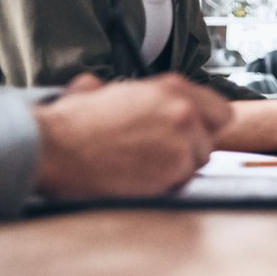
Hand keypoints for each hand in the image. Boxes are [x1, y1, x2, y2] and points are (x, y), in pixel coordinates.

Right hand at [33, 74, 233, 199]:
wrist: (56, 148)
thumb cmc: (72, 123)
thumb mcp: (99, 90)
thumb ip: (118, 91)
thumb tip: (97, 88)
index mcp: (172, 87)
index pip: (219, 112)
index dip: (204, 127)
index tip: (190, 136)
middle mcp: (184, 111)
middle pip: (210, 142)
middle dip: (188, 151)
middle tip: (157, 155)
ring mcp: (182, 141)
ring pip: (195, 165)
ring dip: (174, 170)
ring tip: (141, 167)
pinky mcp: (173, 170)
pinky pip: (180, 185)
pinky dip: (163, 187)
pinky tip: (137, 180)